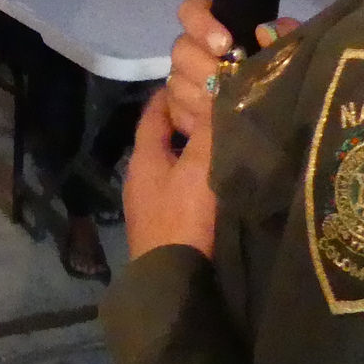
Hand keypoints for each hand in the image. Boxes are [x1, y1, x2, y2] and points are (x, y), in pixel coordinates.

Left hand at [122, 89, 217, 260]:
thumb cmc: (184, 218)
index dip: (169, 95)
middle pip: (161, 142)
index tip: (192, 79)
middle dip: (184, 125)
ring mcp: (148, 206)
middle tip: (216, 110)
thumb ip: (208, 130)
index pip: (152, 115)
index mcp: (143, 158)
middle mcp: (140, 179)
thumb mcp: (199, 168)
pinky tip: (216, 184)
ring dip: (190, 155)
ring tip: (223, 143)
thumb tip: (216, 91)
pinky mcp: (162, 229)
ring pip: (170, 168)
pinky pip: (177, 191)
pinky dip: (193, 180)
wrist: (175, 284)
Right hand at [165, 0, 301, 138]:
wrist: (290, 120)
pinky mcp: (181, 109)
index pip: (191, 10)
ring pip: (176, 81)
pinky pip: (175, 109)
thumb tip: (264, 30)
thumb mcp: (295, 53)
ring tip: (223, 107)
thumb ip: (285, 35)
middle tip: (227, 82)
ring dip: (200, 95)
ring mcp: (185, 79)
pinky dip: (192, 117)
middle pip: (181, 48)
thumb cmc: (287, 77)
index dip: (200, 23)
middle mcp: (197, 49)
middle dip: (204, 66)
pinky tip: (211, 124)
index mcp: (220, 26)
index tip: (224, 44)